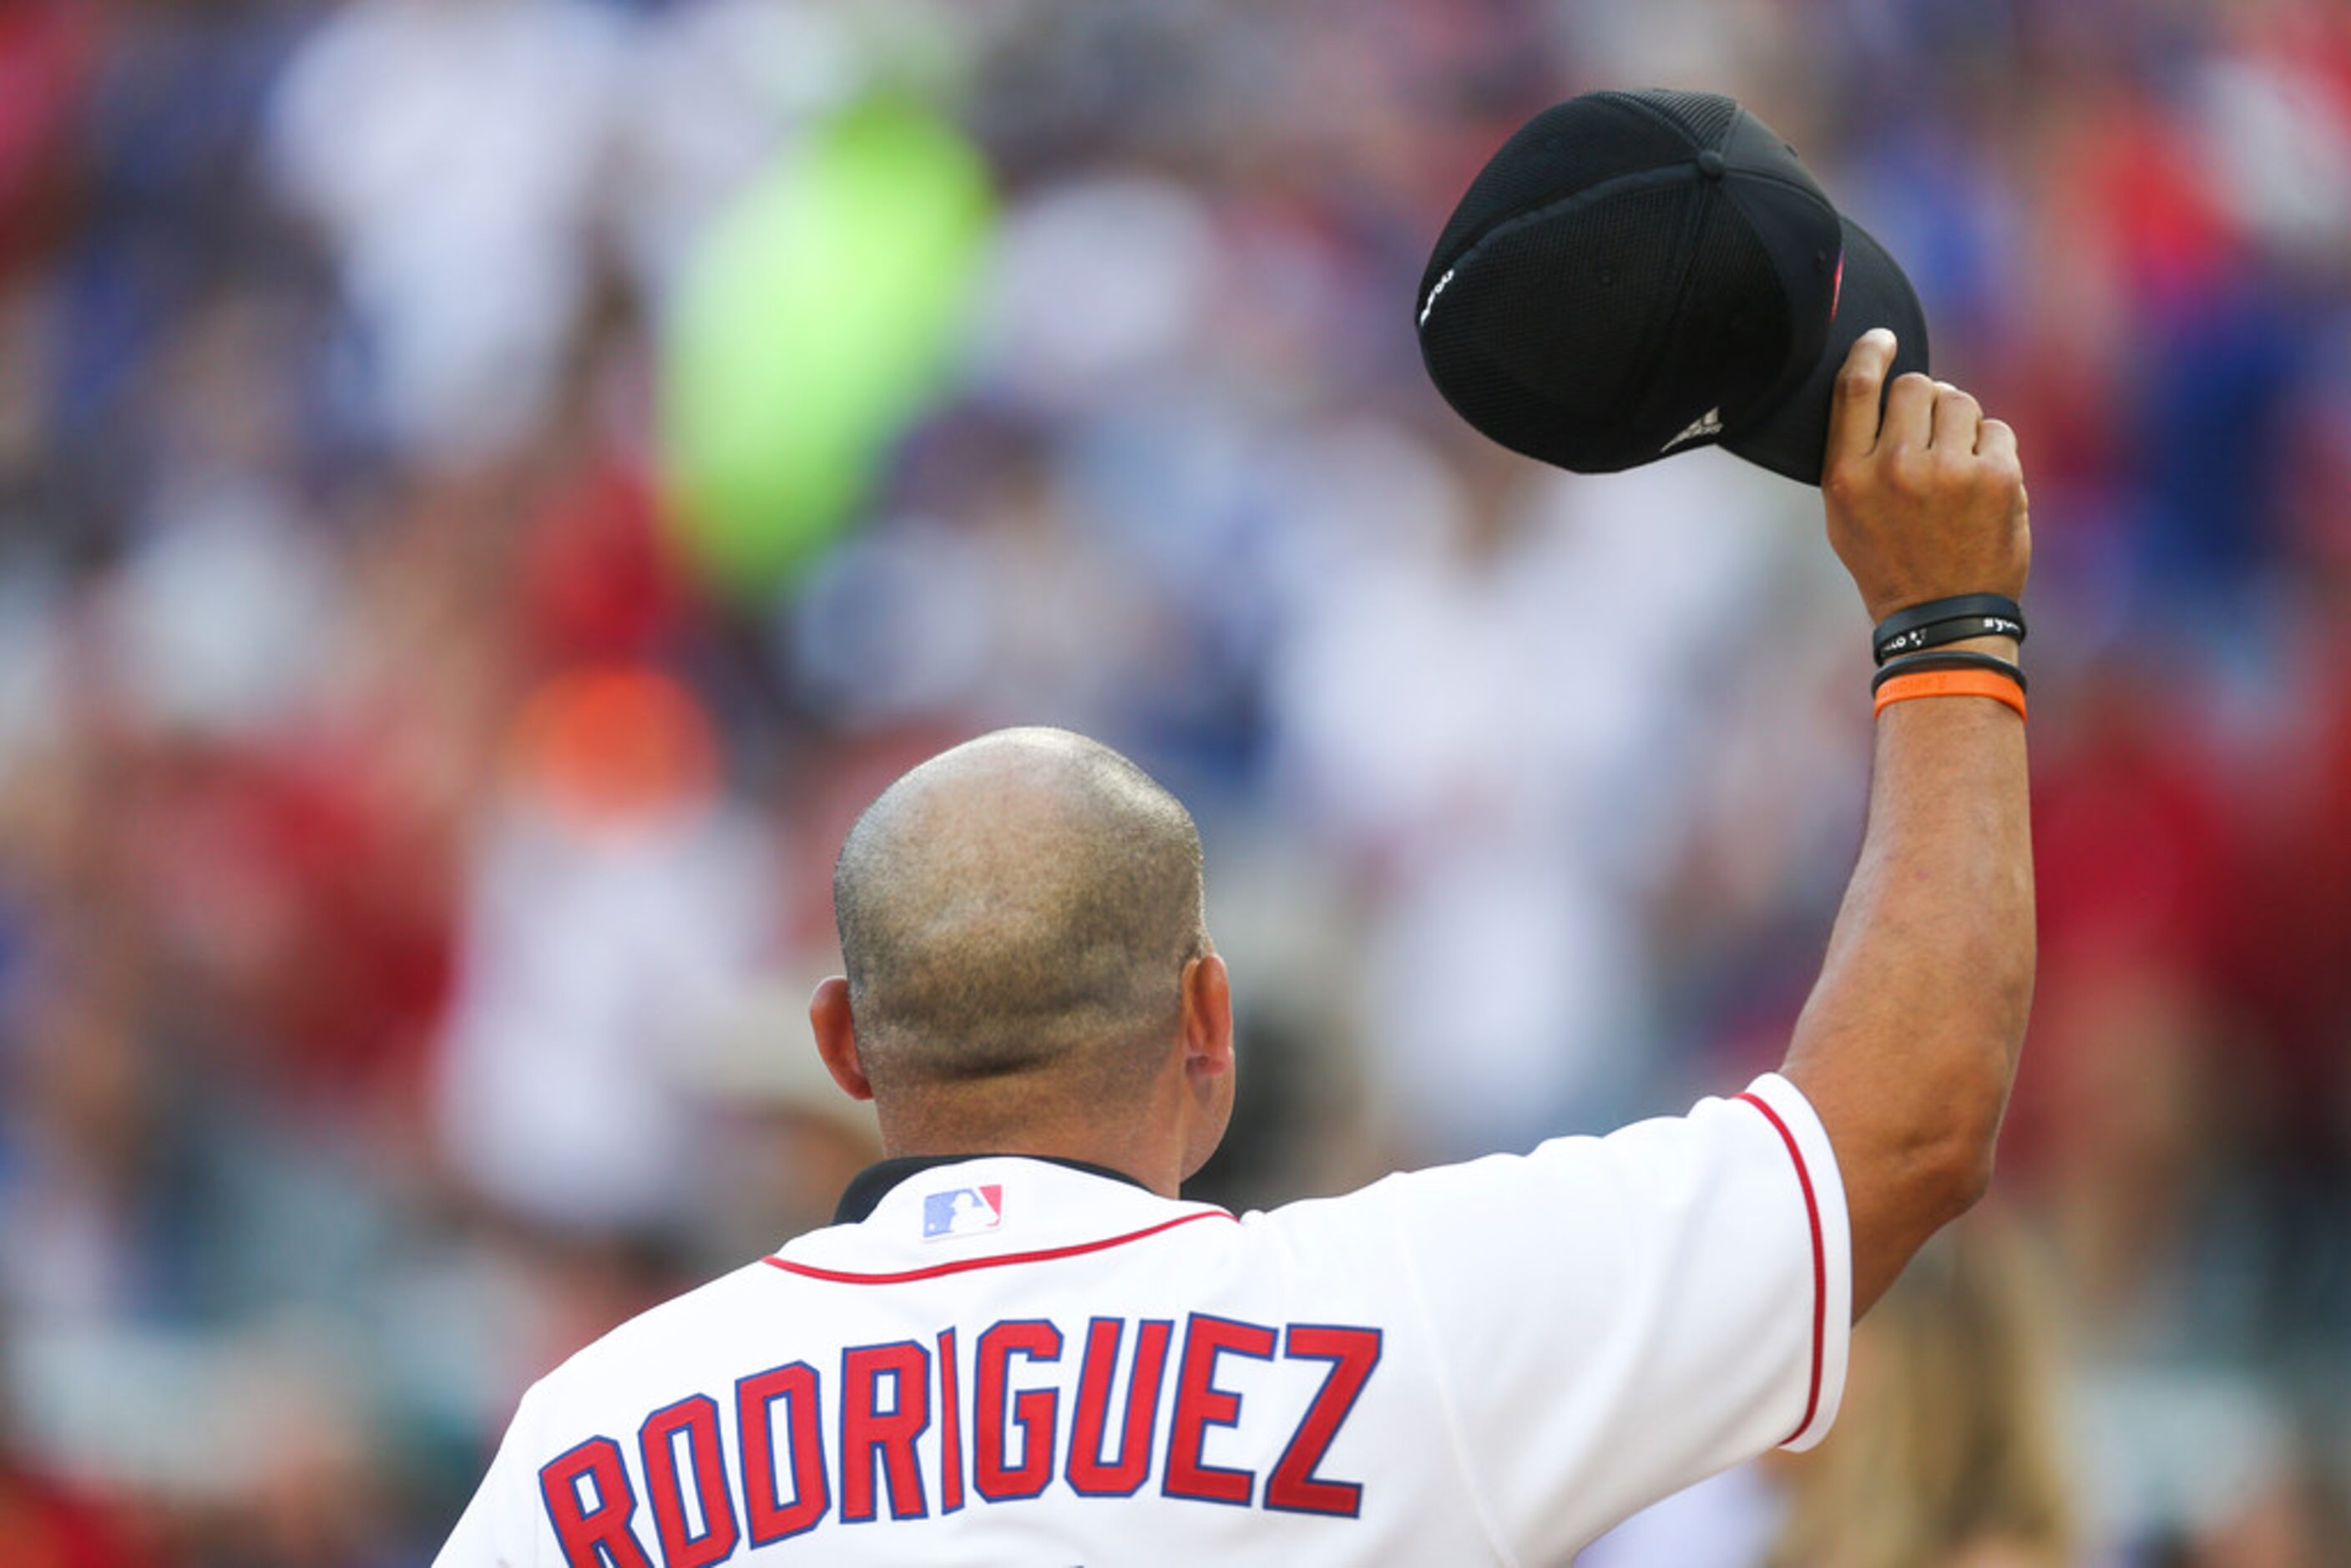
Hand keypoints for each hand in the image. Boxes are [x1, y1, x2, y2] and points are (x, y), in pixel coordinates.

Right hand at [1822, 329, 2029, 623]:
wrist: (1941, 616)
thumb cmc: (1889, 562)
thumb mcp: (1844, 513)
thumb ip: (1855, 452)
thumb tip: (1884, 389)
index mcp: (1848, 475)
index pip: (1855, 387)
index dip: (1870, 351)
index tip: (1883, 339)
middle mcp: (1895, 467)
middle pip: (1915, 386)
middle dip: (1925, 401)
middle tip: (1929, 435)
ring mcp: (1948, 472)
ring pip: (1959, 401)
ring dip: (1959, 423)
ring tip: (1954, 464)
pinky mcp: (1995, 478)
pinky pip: (1996, 429)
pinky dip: (1990, 449)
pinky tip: (1979, 483)